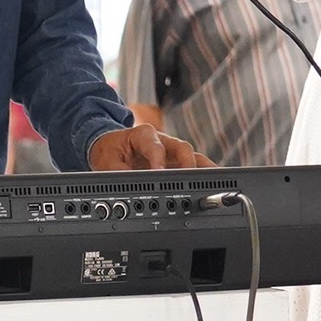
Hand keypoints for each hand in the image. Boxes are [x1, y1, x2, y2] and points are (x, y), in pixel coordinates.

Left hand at [89, 123, 208, 171]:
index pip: (155, 146)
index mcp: (143, 134)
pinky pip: (192, 165)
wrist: (109, 146)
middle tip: (188, 179)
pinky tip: (212, 183)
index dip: (159, 160)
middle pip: (181, 148)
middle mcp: (162, 140)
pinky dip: (202, 173)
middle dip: (187, 163)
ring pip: (191, 156)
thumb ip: (118, 173)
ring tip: (215, 180)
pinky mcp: (174, 161)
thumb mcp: (106, 162)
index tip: (160, 173)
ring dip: (202, 168)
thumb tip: (129, 186)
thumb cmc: (109, 150)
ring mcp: (171, 151)